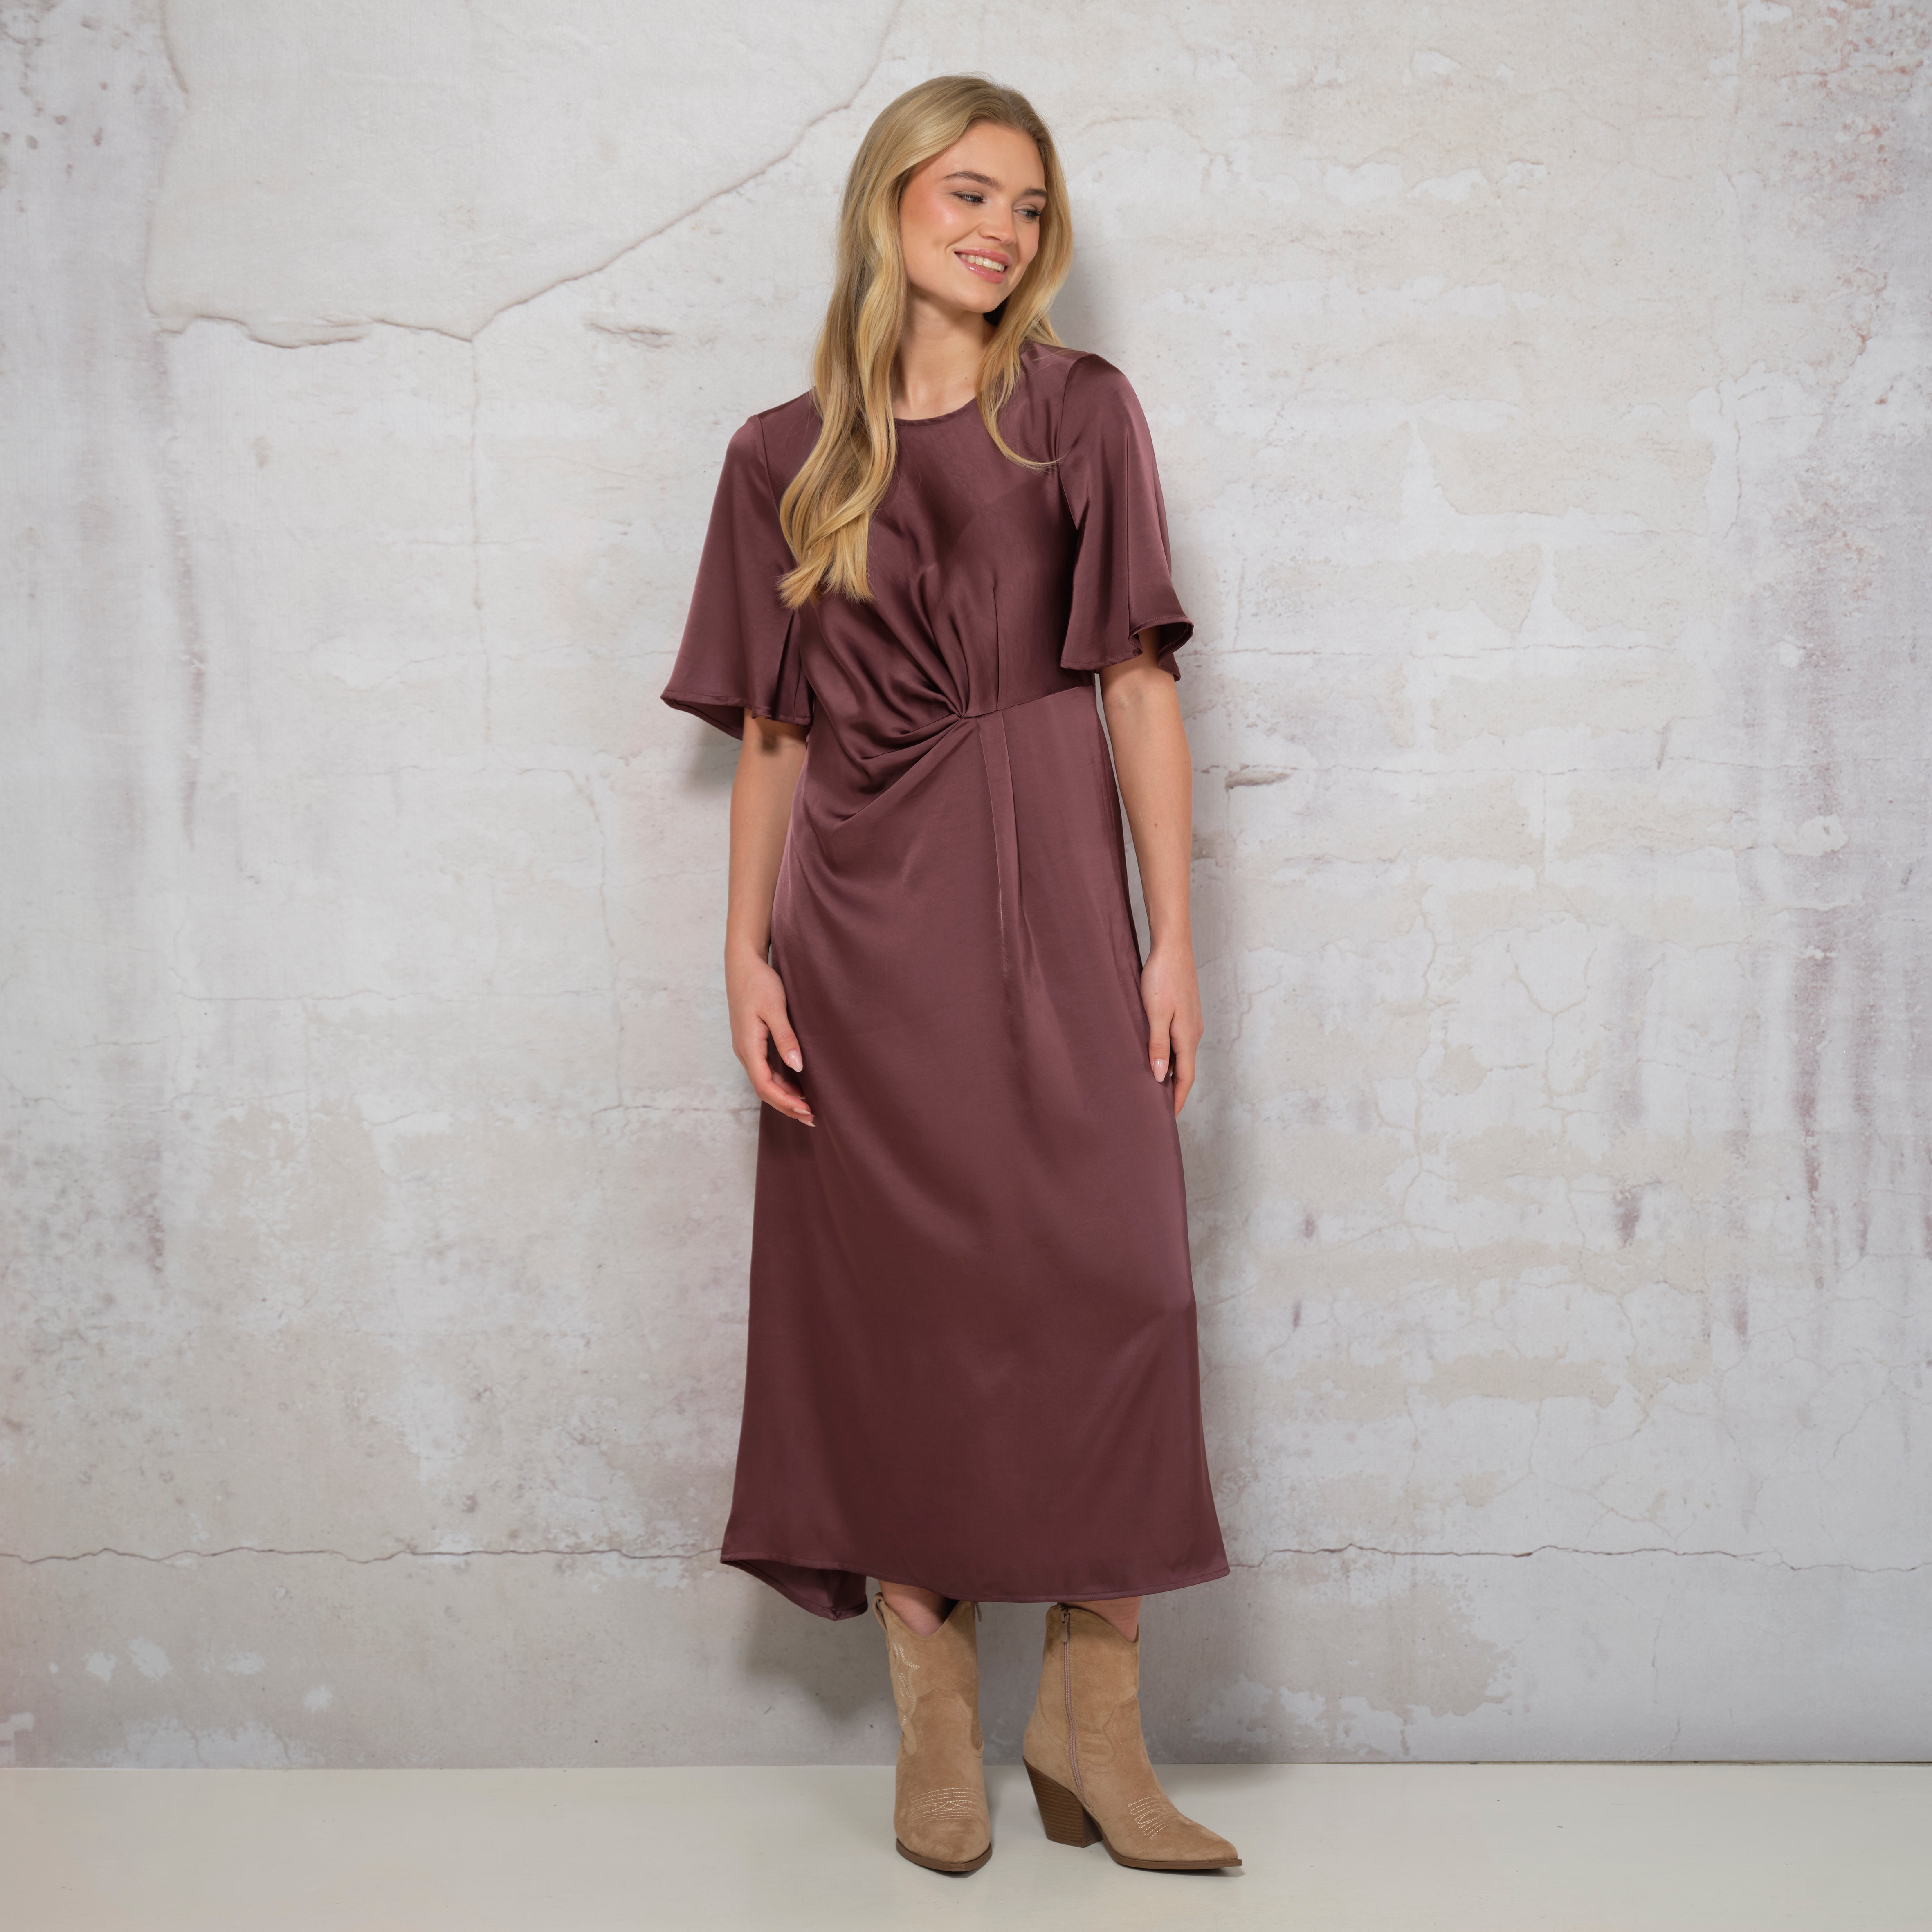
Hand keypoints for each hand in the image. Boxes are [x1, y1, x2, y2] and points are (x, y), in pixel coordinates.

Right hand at [726, 949, 813, 1125]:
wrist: (744, 964)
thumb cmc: (760, 983)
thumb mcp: (775, 1009)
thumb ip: (785, 1038)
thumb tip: (797, 1067)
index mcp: (748, 1047)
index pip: (765, 1086)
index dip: (785, 1102)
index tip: (806, 1110)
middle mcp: (744, 1051)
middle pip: (764, 1089)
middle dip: (787, 1105)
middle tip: (812, 1117)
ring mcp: (747, 1047)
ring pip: (765, 1081)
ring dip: (785, 1095)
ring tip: (807, 1107)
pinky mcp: (752, 1042)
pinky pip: (765, 1070)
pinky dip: (781, 1082)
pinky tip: (797, 1086)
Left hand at [1140, 942, 1203, 1117]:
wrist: (1172, 947)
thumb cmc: (1162, 977)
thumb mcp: (1155, 1013)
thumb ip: (1157, 1045)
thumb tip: (1158, 1076)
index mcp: (1187, 1037)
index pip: (1185, 1077)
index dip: (1177, 1098)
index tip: (1168, 1117)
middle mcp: (1193, 1033)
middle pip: (1185, 1070)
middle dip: (1174, 1090)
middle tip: (1159, 1108)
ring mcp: (1191, 1022)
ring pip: (1182, 1056)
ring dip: (1171, 1073)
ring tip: (1155, 1088)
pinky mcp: (1185, 1013)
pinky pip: (1179, 1043)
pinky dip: (1170, 1056)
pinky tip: (1157, 1057)